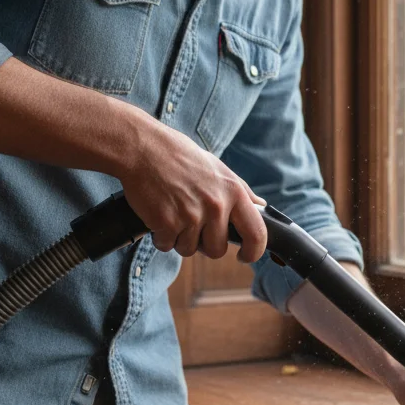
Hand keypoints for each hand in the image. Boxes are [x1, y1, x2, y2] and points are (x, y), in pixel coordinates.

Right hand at [117, 106, 266, 262]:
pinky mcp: (166, 223)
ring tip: (173, 213)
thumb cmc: (180, 156)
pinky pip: (167, 246)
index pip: (256, 234)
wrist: (143, 149)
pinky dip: (161, 237)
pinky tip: (158, 215)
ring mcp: (191, 216)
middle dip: (204, 244)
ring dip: (179, 239)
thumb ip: (241, 191)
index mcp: (233, 192)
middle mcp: (216, 206)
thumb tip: (261, 207)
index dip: (253, 252)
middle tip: (192, 226)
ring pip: (189, 250)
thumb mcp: (218, 168)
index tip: (244, 256)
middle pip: (217, 250)